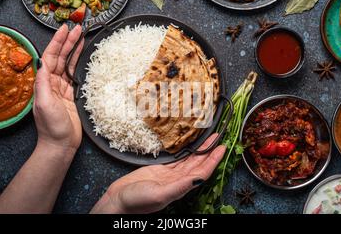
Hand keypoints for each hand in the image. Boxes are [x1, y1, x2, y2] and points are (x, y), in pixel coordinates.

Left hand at [34, 24, 84, 153]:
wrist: (61, 145)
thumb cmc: (51, 127)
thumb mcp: (44, 104)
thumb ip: (43, 83)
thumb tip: (42, 63)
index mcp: (44, 83)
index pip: (50, 57)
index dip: (57, 42)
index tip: (65, 30)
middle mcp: (52, 84)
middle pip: (60, 57)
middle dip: (68, 42)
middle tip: (78, 28)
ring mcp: (62, 89)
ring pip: (68, 64)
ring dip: (74, 50)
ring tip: (82, 37)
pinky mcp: (72, 96)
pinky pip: (76, 75)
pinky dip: (80, 64)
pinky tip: (85, 56)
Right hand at [91, 134, 225, 213]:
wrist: (118, 201)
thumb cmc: (136, 202)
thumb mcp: (159, 194)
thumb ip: (179, 187)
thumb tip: (198, 178)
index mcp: (180, 188)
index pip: (202, 172)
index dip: (213, 160)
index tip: (222, 148)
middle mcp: (178, 182)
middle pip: (198, 164)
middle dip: (210, 152)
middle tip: (219, 138)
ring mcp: (169, 176)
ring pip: (189, 161)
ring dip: (200, 150)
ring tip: (209, 139)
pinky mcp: (160, 170)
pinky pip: (177, 159)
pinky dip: (185, 151)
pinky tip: (190, 145)